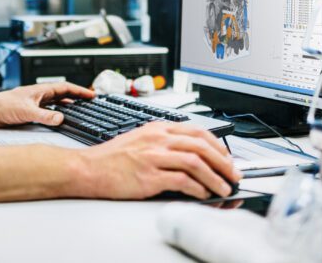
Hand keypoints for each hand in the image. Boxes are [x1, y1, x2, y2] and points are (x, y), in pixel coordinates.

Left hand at [0, 82, 94, 126]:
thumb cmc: (2, 106)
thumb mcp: (26, 112)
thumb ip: (44, 116)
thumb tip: (60, 118)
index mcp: (40, 90)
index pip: (65, 87)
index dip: (79, 90)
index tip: (91, 94)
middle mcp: (38, 94)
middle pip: (62, 92)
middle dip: (77, 95)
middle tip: (89, 99)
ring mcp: (34, 101)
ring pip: (55, 100)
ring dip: (68, 102)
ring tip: (79, 107)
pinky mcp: (29, 109)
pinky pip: (48, 108)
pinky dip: (57, 110)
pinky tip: (58, 116)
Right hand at [79, 122, 241, 199]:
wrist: (88, 168)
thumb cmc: (112, 158)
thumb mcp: (140, 139)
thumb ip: (164, 143)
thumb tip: (191, 156)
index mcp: (157, 128)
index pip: (197, 131)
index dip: (217, 145)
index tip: (227, 157)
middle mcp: (158, 139)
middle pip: (201, 145)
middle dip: (223, 161)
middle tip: (233, 174)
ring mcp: (153, 157)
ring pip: (196, 162)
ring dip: (215, 177)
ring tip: (223, 188)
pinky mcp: (149, 176)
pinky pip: (182, 180)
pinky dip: (198, 188)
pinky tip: (203, 194)